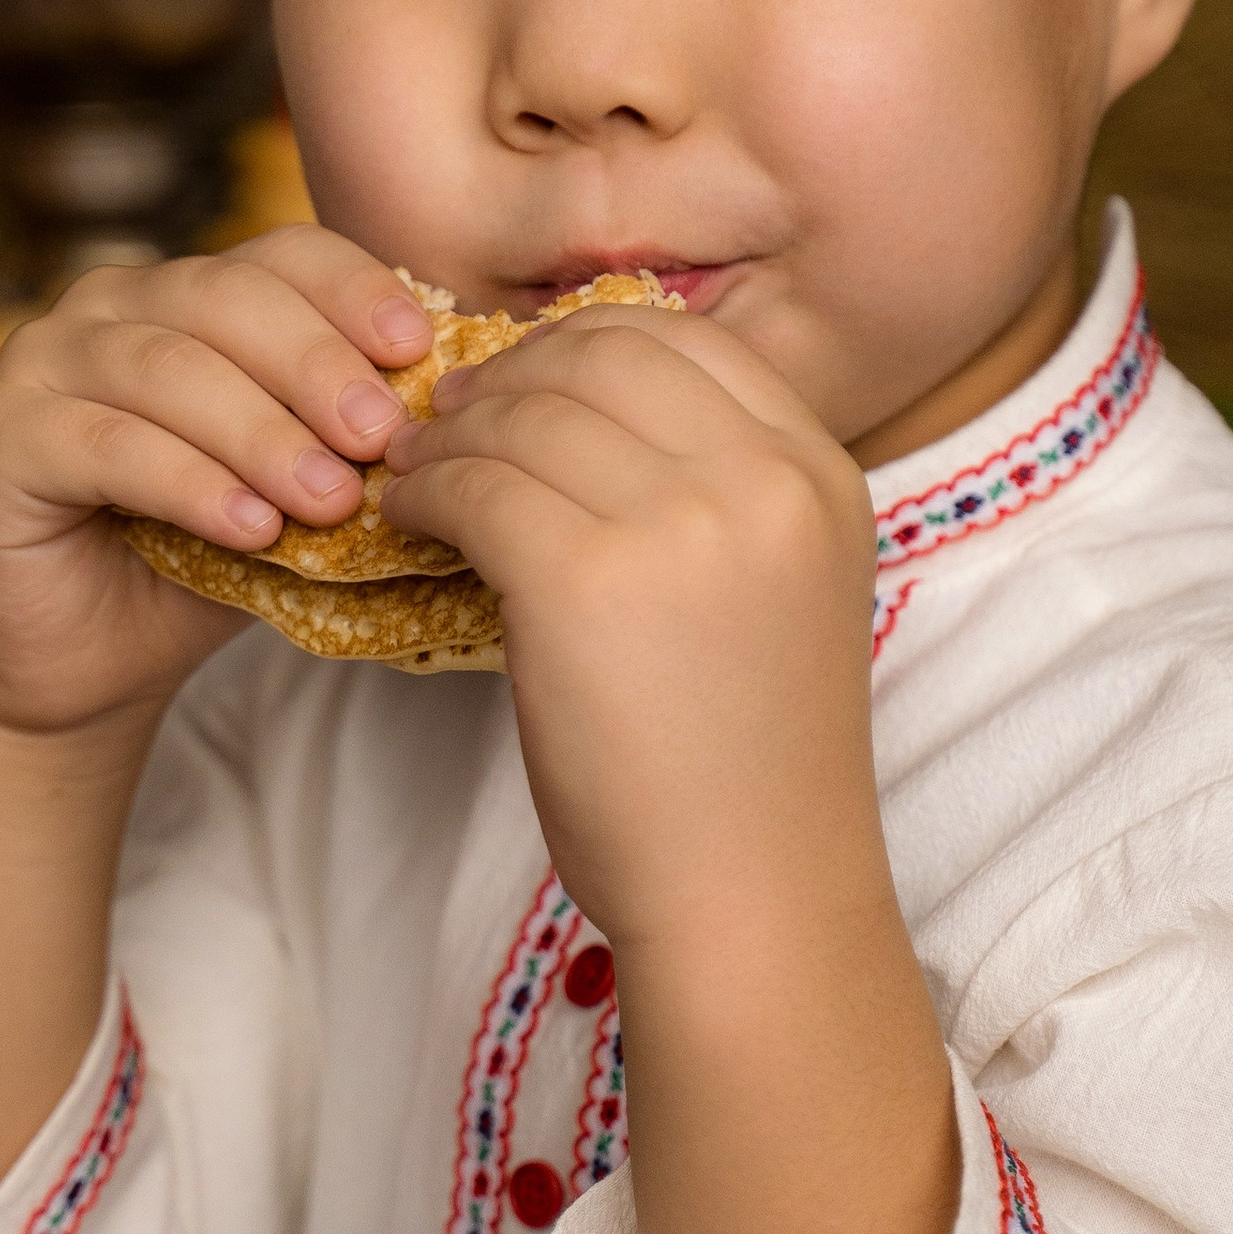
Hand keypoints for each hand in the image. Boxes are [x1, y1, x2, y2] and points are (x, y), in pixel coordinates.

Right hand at [0, 229, 435, 739]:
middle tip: (383, 439)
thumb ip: (345, 445)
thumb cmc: (191, 572)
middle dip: (315, 366)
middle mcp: (109, 306)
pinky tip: (249, 527)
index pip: (282, 256)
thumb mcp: (290, 494)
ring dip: (260, 433)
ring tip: (329, 500)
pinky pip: (105, 442)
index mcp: (187, 297)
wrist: (76, 672)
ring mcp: (42, 361)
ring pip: (168, 367)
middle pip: (226, 298)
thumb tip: (455, 422)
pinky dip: (187, 482)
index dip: (353, 291)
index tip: (418, 353)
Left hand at [380, 306, 884, 945]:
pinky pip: (474, 486)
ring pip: (524, 415)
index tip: (524, 387)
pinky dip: (427, 492)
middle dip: (508, 378)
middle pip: (596, 356)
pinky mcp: (585, 579)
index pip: (680, 339)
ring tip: (418, 472)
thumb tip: (569, 398)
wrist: (751, 894)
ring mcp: (680, 523)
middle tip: (451, 419)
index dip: (579, 346)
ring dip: (453, 434)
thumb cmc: (744, 763)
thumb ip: (716, 489)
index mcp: (818, 472)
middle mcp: (763, 479)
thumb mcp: (775, 589)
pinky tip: (414, 519)